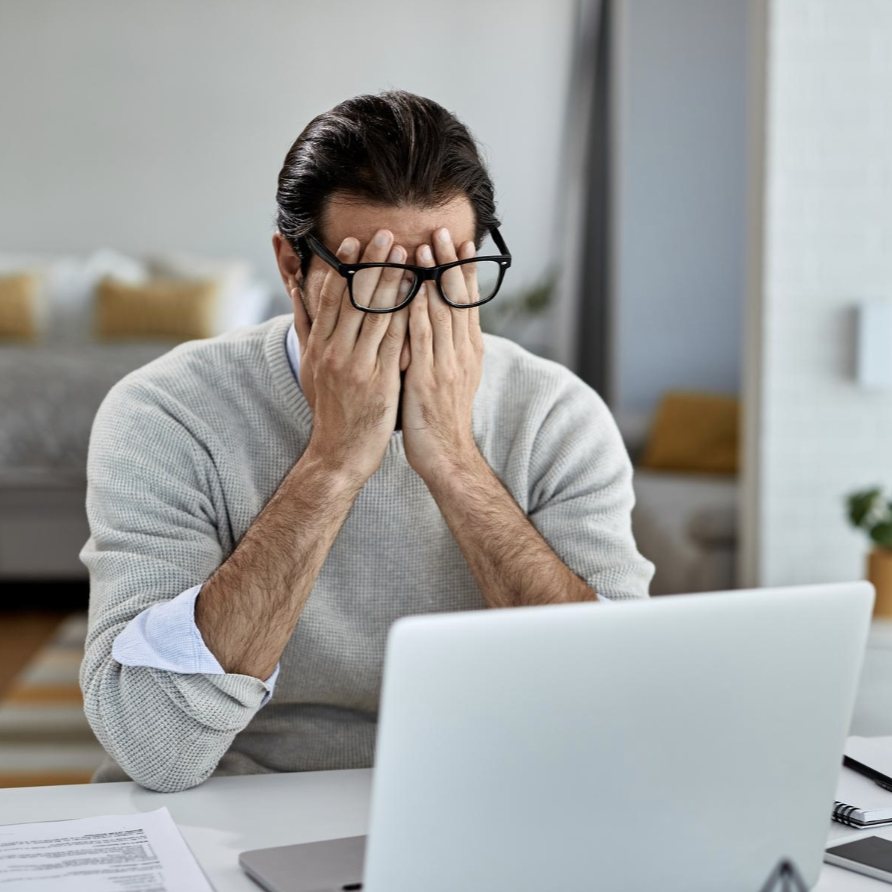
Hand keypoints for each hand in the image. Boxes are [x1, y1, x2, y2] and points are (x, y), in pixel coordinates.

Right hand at [292, 231, 408, 484]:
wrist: (339, 452)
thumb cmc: (329, 408)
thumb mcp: (310, 367)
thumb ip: (306, 327)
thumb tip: (297, 292)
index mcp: (319, 346)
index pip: (330, 299)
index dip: (343, 268)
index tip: (354, 242)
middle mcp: (335, 352)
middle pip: (354, 299)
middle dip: (372, 265)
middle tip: (387, 236)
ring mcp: (357, 367)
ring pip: (377, 315)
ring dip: (394, 282)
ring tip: (409, 256)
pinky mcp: (380, 382)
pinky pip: (396, 342)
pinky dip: (407, 316)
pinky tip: (420, 296)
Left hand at [402, 227, 484, 484]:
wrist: (446, 453)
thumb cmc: (441, 416)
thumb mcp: (451, 376)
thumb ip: (447, 347)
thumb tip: (442, 321)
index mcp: (468, 351)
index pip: (466, 302)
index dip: (463, 271)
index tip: (460, 243)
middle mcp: (461, 353)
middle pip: (456, 301)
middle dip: (449, 264)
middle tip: (443, 231)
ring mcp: (446, 365)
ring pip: (441, 314)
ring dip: (433, 279)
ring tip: (426, 248)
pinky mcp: (428, 379)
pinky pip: (423, 340)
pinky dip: (419, 313)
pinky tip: (412, 291)